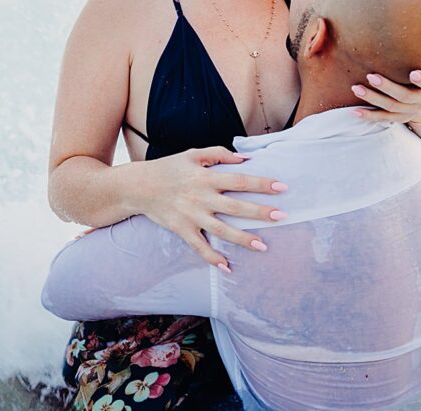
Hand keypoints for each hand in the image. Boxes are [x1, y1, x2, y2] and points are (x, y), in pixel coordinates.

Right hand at [137, 146, 287, 270]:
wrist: (137, 186)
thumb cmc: (168, 168)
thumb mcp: (192, 154)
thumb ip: (219, 154)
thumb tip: (245, 159)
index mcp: (206, 176)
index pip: (240, 180)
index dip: (262, 183)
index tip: (282, 187)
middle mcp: (201, 197)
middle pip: (235, 206)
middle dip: (260, 212)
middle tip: (282, 216)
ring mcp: (191, 215)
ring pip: (221, 230)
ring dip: (243, 239)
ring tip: (263, 246)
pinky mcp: (182, 229)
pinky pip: (199, 247)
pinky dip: (212, 258)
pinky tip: (227, 267)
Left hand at [350, 69, 420, 122]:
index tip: (413, 73)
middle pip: (404, 96)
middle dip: (387, 86)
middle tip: (371, 76)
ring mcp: (409, 112)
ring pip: (390, 108)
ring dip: (373, 99)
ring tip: (357, 88)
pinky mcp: (398, 119)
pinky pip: (382, 119)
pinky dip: (368, 116)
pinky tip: (354, 111)